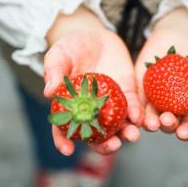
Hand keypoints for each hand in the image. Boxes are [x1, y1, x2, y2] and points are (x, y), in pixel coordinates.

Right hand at [44, 7, 141, 154]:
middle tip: (112, 146)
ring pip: (118, 127)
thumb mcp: (59, 54)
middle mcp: (91, 112)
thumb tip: (48, 92)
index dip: (63, 141)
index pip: (64, 129)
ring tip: (132, 136)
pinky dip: (136, 113)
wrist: (96, 36)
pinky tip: (139, 117)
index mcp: (70, 107)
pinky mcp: (127, 94)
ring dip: (126, 134)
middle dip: (104, 145)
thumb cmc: (72, 47)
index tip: (67, 150)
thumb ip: (54, 71)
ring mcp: (110, 105)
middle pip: (96, 135)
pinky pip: (132, 107)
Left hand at [135, 7, 187, 139]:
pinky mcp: (139, 91)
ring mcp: (153, 102)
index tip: (184, 133)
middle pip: (167, 125)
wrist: (182, 36)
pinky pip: (135, 103)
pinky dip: (135, 109)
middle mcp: (171, 111)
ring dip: (150, 122)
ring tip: (151, 122)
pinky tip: (135, 112)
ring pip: (149, 118)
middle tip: (166, 120)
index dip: (186, 133)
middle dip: (167, 126)